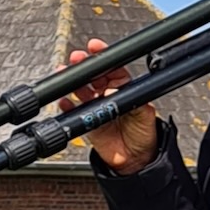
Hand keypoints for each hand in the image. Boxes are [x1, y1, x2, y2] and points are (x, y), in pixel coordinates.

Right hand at [57, 38, 159, 174]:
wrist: (136, 161)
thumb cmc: (145, 135)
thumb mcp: (146, 114)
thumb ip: (132, 101)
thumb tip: (112, 90)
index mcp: (123, 89)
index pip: (112, 68)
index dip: (103, 57)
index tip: (95, 47)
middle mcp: (107, 95)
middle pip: (93, 76)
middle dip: (84, 65)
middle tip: (76, 58)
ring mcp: (95, 108)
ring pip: (81, 90)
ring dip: (72, 82)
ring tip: (64, 74)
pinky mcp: (87, 122)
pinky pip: (74, 111)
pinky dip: (67, 106)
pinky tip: (64, 101)